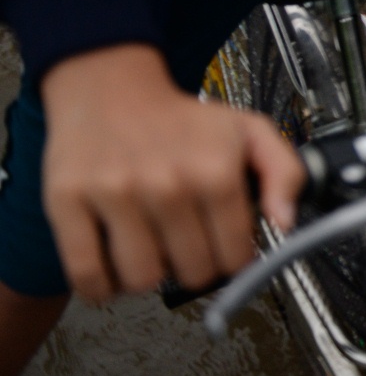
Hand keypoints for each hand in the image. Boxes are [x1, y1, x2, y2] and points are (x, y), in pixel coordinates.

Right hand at [40, 44, 304, 301]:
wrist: (113, 90)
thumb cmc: (183, 120)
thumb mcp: (251, 131)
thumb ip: (285, 173)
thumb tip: (286, 222)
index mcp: (216, 171)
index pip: (235, 257)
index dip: (232, 259)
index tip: (223, 247)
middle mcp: (168, 184)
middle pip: (192, 273)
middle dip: (194, 266)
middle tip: (185, 243)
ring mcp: (115, 194)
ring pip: (141, 280)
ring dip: (148, 275)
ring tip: (151, 247)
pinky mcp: (68, 202)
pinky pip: (88, 275)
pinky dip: (102, 285)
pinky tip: (114, 263)